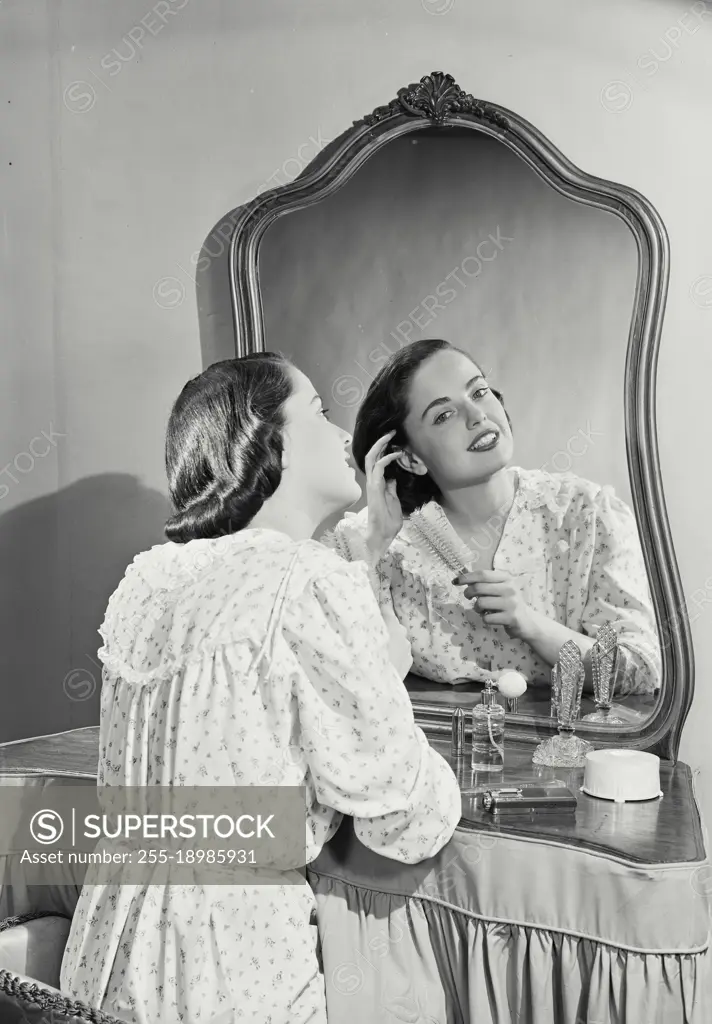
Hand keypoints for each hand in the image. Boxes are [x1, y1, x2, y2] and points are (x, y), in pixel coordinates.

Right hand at [364, 431, 403, 560]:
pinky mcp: (374, 488)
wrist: (383, 535)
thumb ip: (392, 489)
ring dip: (381, 445)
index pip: (377, 462)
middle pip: (371, 456)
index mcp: (377, 484)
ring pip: (371, 458)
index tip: (397, 443)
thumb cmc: (389, 522)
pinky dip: (386, 458)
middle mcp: (372, 482)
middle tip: (391, 432)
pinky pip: (378, 468)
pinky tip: (396, 454)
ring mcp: (372, 484)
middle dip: (380, 442)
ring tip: (391, 436)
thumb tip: (393, 478)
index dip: (385, 451)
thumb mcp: (394, 501)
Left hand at [452, 569, 535, 640]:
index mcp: (506, 578)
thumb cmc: (507, 603)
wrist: (527, 622)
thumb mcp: (499, 589)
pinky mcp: (511, 618)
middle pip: (478, 588)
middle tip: (468, 598)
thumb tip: (462, 578)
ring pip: (481, 603)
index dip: (467, 577)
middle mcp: (510, 588)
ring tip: (483, 610)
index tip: (456, 581)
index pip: (482, 574)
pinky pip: (486, 618)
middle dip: (468, 593)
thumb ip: (484, 583)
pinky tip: (491, 618)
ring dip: (477, 608)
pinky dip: (485, 619)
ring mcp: (511, 603)